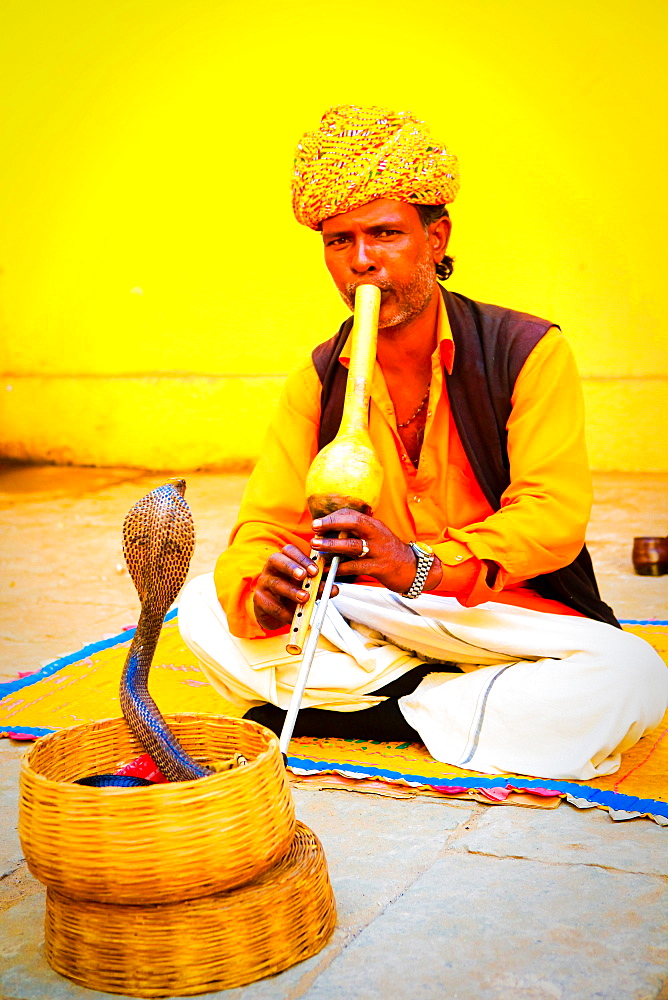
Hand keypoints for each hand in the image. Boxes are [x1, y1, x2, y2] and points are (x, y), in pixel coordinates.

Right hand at [253, 544, 338, 630]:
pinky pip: (270, 604)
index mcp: (284, 559)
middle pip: (276, 560)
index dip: (301, 558)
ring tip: (305, 598)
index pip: (289, 551)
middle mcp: (271, 568)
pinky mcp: (259, 600)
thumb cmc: (293, 592)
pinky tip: (293, 616)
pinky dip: (283, 611)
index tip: (315, 570)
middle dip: (291, 567)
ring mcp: (263, 583)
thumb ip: (320, 586)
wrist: (276, 612)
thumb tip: (334, 589)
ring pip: (275, 583)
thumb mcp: (308, 587)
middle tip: (304, 576)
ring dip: (291, 591)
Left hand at [310, 509, 441, 594]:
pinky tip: (329, 570)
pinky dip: (340, 568)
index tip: (318, 523)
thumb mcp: (376, 538)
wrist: (414, 569)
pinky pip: (356, 567)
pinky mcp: (379, 568)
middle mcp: (377, 535)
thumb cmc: (389, 553)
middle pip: (354, 523)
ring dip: (332, 545)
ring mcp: (379, 551)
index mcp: (375, 526)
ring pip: (353, 545)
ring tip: (316, 546)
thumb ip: (357, 534)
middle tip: (314, 528)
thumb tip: (331, 532)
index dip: (334, 517)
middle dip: (332, 524)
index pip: (353, 514)